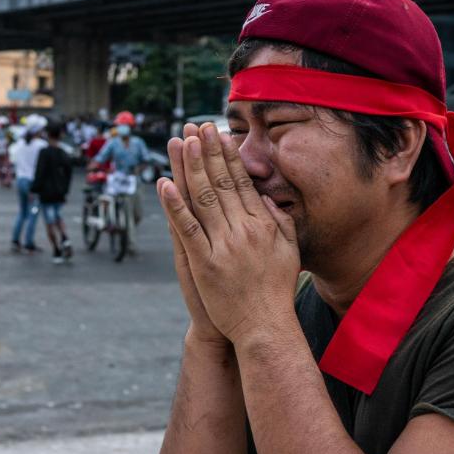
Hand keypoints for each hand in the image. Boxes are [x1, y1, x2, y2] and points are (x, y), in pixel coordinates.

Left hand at [161, 122, 300, 345]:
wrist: (264, 327)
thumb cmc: (276, 291)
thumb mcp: (290, 251)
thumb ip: (281, 222)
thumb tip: (268, 197)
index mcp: (263, 225)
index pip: (242, 183)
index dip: (228, 157)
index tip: (219, 135)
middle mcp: (243, 230)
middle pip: (221, 183)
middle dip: (207, 152)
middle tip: (197, 126)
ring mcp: (223, 246)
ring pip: (203, 199)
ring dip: (190, 168)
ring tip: (181, 142)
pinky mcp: (204, 263)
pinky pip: (186, 229)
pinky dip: (174, 206)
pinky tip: (163, 185)